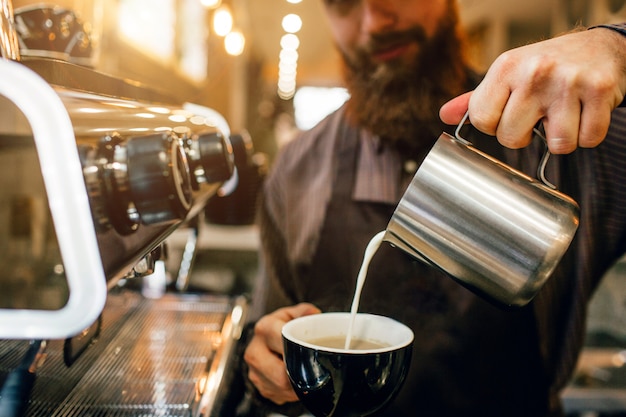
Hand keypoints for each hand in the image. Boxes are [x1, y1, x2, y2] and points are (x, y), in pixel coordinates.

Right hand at [244, 303, 320, 403]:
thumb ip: (305, 312)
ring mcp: (254, 371)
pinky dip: (291, 391)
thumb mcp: (292, 314)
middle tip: (312, 369)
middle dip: (299, 374)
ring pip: (281, 387)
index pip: (282, 342)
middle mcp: (255, 350)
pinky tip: (294, 380)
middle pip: (281, 373)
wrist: (266, 341)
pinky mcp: (258, 386)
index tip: (312, 353)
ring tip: (304, 374)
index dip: (299, 350)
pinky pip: (279, 395)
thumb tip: (313, 314)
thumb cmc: (281, 327)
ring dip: (296, 385)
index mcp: (264, 328)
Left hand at [440, 27, 625, 153]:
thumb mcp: (508, 74)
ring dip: (563, 138)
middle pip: (512, 139)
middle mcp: (534, 72)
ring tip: (564, 114)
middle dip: (527, 136)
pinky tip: (584, 113)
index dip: (495, 127)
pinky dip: (588, 133)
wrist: (600, 47)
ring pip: (557, 145)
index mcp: (505, 67)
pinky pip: (588, 139)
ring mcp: (568, 81)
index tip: (508, 116)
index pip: (481, 121)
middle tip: (539, 116)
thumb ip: (476, 99)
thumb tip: (444, 116)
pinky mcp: (599, 90)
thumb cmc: (548, 66)